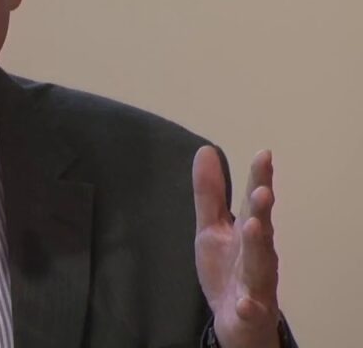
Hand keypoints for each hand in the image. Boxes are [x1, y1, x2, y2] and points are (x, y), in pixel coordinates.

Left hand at [193, 146, 280, 347]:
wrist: (237, 321)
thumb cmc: (228, 269)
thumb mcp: (211, 228)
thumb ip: (209, 194)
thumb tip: (206, 150)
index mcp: (248, 233)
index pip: (253, 202)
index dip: (258, 179)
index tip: (264, 154)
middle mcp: (258, 255)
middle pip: (262, 230)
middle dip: (263, 210)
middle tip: (263, 189)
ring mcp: (256, 284)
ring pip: (261, 266)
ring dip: (259, 246)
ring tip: (255, 226)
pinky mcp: (250, 312)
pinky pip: (250, 310)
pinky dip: (248, 306)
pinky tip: (244, 302)